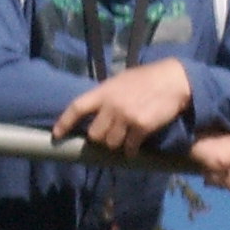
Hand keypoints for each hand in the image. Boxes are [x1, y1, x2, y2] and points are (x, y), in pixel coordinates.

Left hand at [51, 57, 192, 150]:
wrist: (174, 81)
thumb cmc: (147, 79)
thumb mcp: (121, 81)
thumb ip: (107, 95)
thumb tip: (95, 110)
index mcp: (104, 91)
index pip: (77, 108)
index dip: (64, 122)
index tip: (56, 135)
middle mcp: (112, 105)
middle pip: (94, 135)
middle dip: (100, 138)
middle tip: (109, 135)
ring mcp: (126, 117)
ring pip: (111, 144)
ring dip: (117, 144)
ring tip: (125, 138)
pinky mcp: (141, 127)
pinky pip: (130, 148)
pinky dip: (131, 151)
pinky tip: (135, 148)